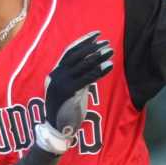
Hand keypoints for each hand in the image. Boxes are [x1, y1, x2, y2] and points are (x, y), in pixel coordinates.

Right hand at [38, 30, 112, 151]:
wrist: (57, 130)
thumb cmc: (66, 110)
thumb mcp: (70, 90)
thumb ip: (77, 77)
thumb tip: (93, 65)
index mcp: (55, 73)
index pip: (69, 52)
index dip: (83, 42)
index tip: (96, 35)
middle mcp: (56, 75)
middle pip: (76, 55)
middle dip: (92, 47)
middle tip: (106, 42)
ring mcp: (61, 83)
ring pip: (82, 65)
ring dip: (97, 57)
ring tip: (110, 51)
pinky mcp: (68, 92)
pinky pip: (86, 78)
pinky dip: (98, 71)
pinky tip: (109, 66)